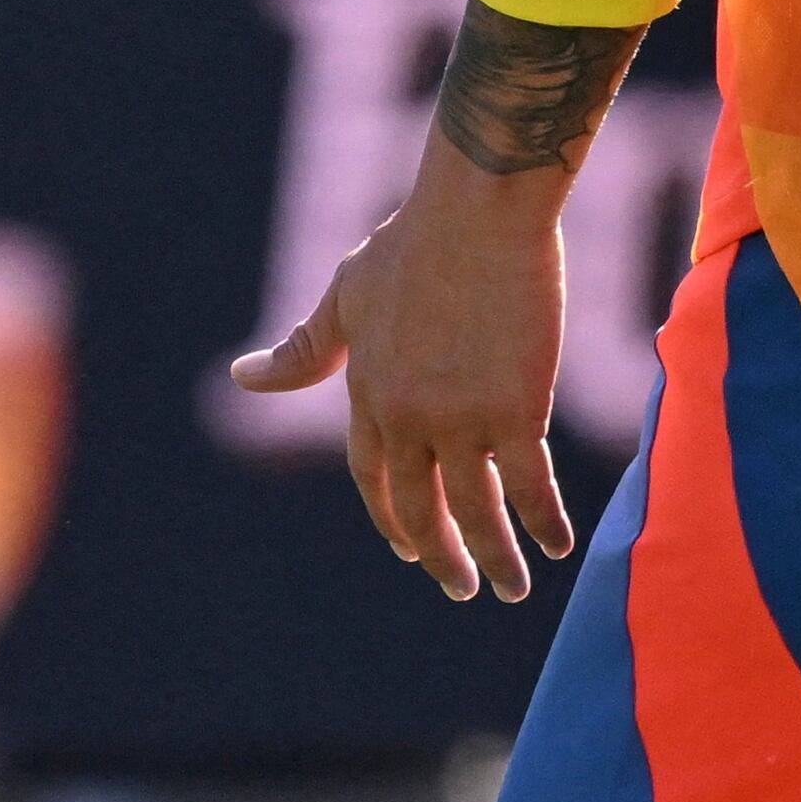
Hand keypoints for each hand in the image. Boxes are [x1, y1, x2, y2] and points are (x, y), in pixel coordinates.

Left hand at [226, 164, 583, 600]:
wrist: (477, 210)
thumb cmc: (414, 242)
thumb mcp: (346, 295)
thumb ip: (304, 350)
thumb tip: (242, 379)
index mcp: (366, 391)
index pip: (372, 476)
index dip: (390, 517)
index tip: (410, 549)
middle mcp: (406, 415)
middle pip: (420, 508)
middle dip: (440, 556)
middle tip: (458, 586)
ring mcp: (460, 417)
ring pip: (475, 510)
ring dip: (493, 559)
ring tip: (511, 591)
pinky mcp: (515, 410)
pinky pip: (529, 487)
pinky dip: (544, 523)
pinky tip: (558, 546)